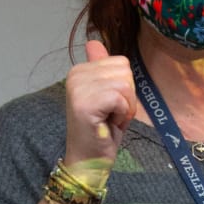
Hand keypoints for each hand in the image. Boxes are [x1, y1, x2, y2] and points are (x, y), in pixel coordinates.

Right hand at [64, 37, 136, 166]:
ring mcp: (78, 88)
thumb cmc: (101, 131)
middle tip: (112, 115)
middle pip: (125, 71)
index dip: (125, 88)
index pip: (121, 63)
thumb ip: (102, 70)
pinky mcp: (85, 103)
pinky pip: (120, 98)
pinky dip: (122, 114)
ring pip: (125, 84)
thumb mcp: (106, 96)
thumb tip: (94, 42)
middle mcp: (75, 74)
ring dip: (125, 107)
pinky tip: (109, 124)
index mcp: (80, 70)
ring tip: (110, 119)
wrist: (89, 161)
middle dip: (127, 97)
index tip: (111, 106)